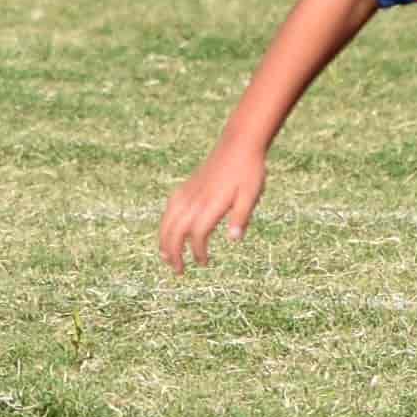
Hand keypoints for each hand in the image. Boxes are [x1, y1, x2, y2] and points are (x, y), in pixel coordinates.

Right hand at [159, 142, 266, 273]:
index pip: (198, 233)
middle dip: (173, 252)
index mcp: (211, 203)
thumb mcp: (252, 195)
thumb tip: (234, 239)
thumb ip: (241, 217)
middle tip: (178, 271)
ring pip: (168, 220)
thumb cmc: (249, 172)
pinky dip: (165, 224)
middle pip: (175, 230)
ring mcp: (188, 192)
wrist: (238, 145)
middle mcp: (195, 199)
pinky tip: (168, 232)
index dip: (197, 251)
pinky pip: (170, 208)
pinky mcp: (186, 188)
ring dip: (164, 240)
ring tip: (166, 258)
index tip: (204, 262)